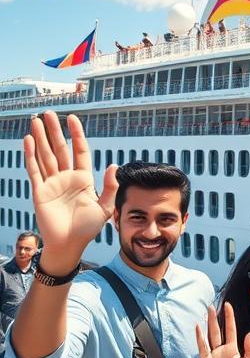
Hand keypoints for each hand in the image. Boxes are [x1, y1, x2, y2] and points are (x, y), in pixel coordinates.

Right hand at [25, 112, 117, 268]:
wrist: (69, 244)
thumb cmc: (87, 228)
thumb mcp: (104, 207)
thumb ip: (110, 187)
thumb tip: (113, 165)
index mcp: (83, 179)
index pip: (79, 151)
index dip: (76, 134)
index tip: (72, 118)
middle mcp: (66, 178)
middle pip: (59, 149)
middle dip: (54, 131)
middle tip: (49, 113)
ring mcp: (51, 183)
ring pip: (45, 155)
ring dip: (40, 138)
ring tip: (36, 120)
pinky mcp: (39, 191)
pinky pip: (34, 169)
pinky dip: (30, 155)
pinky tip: (28, 140)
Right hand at [195, 303, 249, 357]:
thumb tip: (249, 333)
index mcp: (233, 349)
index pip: (230, 330)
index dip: (229, 318)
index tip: (228, 306)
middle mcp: (222, 349)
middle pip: (218, 330)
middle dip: (217, 318)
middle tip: (214, 305)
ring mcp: (213, 354)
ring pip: (210, 335)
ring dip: (209, 324)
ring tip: (208, 311)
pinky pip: (202, 347)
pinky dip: (200, 338)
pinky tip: (198, 327)